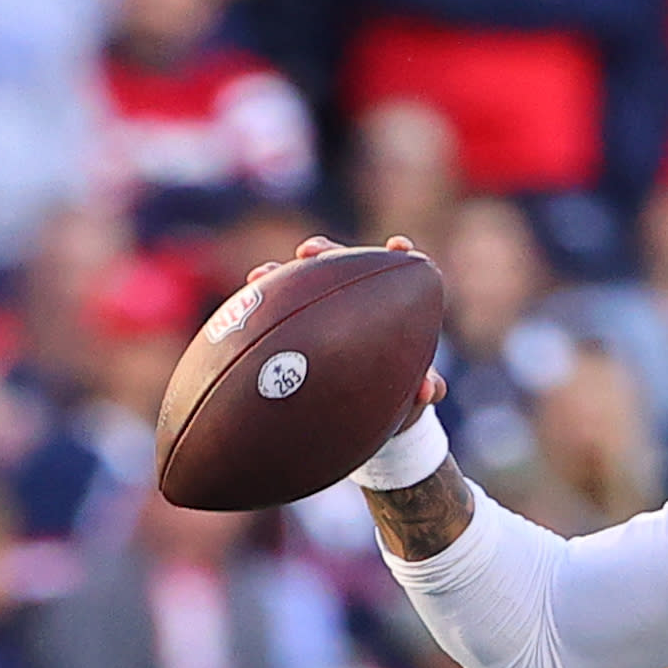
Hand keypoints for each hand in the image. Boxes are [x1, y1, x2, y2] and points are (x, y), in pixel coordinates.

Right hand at [244, 234, 445, 432]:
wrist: (367, 421)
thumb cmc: (398, 398)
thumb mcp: (414, 395)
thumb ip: (426, 389)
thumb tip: (430, 389)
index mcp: (388, 308)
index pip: (392, 271)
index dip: (397, 254)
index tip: (398, 246)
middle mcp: (351, 302)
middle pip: (337, 266)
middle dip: (323, 253)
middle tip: (308, 252)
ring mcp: (319, 315)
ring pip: (298, 288)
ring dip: (278, 278)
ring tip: (260, 277)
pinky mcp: (293, 335)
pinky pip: (272, 322)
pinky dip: (256, 316)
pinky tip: (237, 316)